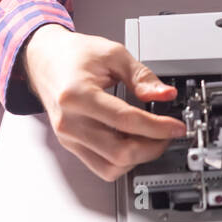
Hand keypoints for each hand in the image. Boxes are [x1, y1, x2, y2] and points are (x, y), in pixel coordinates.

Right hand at [21, 24, 186, 180]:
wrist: (45, 60)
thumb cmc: (74, 55)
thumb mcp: (113, 54)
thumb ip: (141, 76)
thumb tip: (165, 94)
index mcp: (77, 95)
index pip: (125, 121)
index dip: (157, 127)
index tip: (176, 126)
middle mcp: (69, 122)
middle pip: (119, 152)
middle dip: (152, 147)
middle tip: (168, 134)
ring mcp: (68, 137)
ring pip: (110, 166)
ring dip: (139, 158)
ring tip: (152, 139)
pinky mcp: (70, 145)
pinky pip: (100, 166)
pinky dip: (122, 161)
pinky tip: (134, 143)